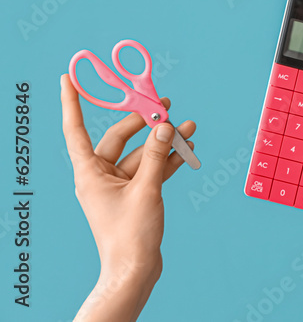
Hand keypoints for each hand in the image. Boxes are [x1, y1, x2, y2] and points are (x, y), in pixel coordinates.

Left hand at [60, 75, 196, 321]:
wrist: (135, 269)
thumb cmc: (131, 234)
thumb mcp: (146, 189)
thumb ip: (156, 155)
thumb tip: (164, 126)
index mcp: (90, 173)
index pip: (76, 131)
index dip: (72, 104)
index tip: (68, 79)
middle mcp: (100, 177)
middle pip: (120, 139)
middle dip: (144, 122)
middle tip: (164, 105)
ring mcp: (118, 187)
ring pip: (142, 154)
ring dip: (164, 142)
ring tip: (188, 128)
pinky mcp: (135, 196)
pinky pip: (151, 170)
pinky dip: (167, 160)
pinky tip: (185, 149)